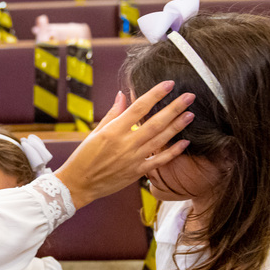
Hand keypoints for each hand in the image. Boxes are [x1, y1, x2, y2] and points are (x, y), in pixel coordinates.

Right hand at [54, 83, 193, 208]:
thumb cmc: (83, 157)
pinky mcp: (136, 172)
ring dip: (177, 127)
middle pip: (155, 122)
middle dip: (174, 108)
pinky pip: (158, 161)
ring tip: (190, 115)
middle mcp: (125, 143)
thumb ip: (112, 114)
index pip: (139, 107)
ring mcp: (132, 159)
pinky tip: (185, 143)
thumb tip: (123, 95)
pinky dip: (173, 152)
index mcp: (113, 130)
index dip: (155, 94)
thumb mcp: (95, 132)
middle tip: (189, 96)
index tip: (169, 84)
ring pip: (160, 140)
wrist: (78, 184)